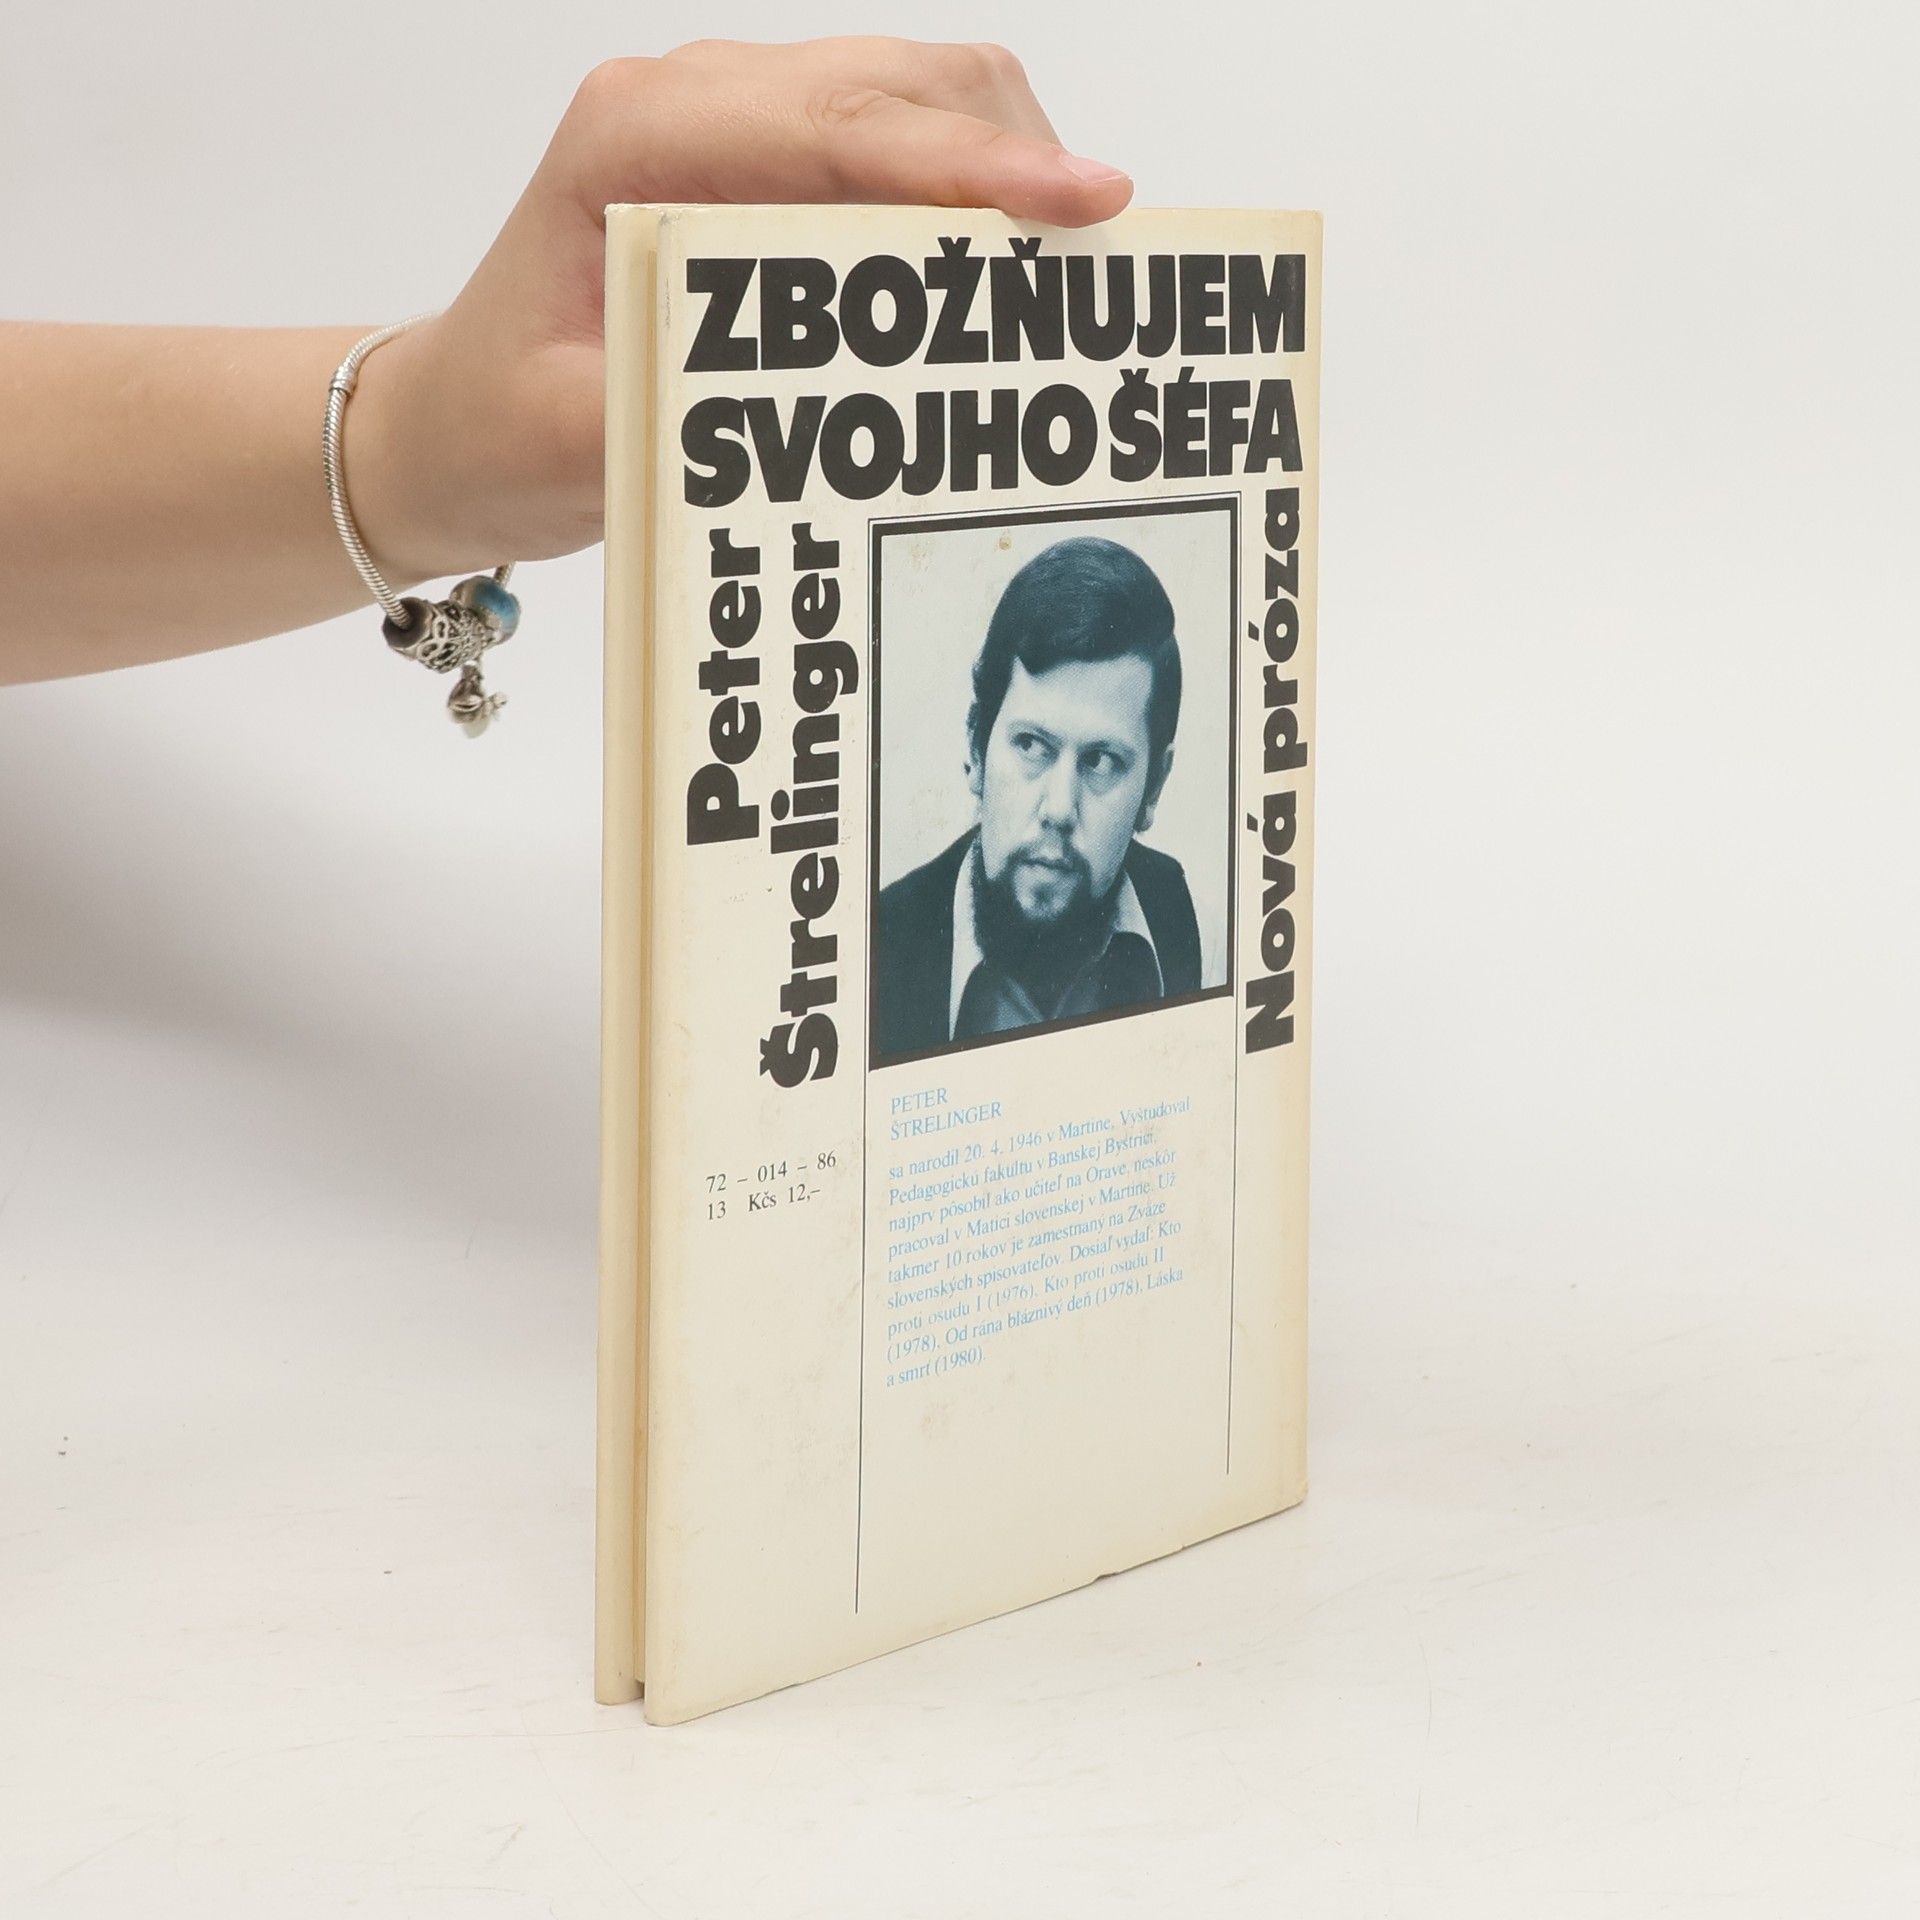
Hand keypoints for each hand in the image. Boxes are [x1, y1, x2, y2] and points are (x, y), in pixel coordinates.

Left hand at [354, 38, 1132, 581]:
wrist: (453, 419)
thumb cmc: (503, 425)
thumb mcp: (580, 437)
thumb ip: (697, 403)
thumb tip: (846, 396)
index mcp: (637, 137)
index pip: (842, 127)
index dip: (973, 167)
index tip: (1080, 205)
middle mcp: (694, 100)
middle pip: (908, 82)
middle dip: (1018, 163)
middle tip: (1098, 275)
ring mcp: (736, 120)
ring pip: (924, 98)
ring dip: (1006, 175)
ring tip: (1062, 284)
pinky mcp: (768, 161)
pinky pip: (903, 146)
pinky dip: (971, 195)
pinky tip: (1002, 275)